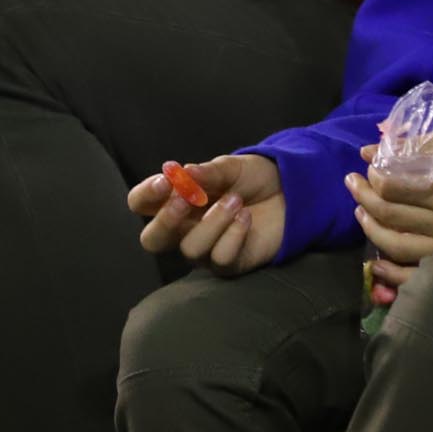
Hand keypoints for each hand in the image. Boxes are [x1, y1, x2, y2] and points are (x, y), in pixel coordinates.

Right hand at [126, 154, 283, 273]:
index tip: (166, 181)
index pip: (141, 203)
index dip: (146, 195)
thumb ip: (208, 172)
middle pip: (152, 240)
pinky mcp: (230, 264)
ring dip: (213, 221)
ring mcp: (205, 249)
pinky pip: (220, 258)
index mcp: (176, 200)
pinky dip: (234, 235)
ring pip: (190, 249)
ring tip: (236, 201)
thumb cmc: (252, 179)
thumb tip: (183, 172)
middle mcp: (184, 228)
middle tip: (186, 199)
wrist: (290, 192)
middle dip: (165, 220)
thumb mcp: (230, 167)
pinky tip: (246, 218)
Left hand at [349, 141, 432, 291]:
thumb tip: (367, 150)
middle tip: (352, 184)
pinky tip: (376, 263)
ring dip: (370, 228)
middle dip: (363, 197)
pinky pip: (414, 275)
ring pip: (396, 244)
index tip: (366, 169)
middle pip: (389, 213)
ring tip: (360, 212)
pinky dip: (391, 273)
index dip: (372, 177)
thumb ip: (410, 143)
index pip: (392, 186)